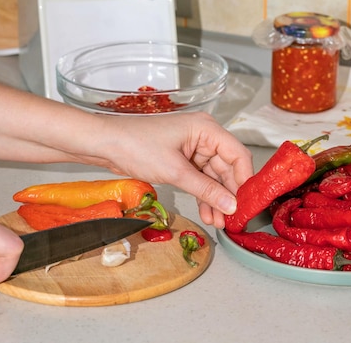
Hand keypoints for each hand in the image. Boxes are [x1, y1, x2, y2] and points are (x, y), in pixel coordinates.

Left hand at [88, 112, 253, 227]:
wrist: (105, 145)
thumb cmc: (136, 146)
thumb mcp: (175, 171)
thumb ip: (206, 189)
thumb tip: (231, 205)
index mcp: (207, 128)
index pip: (238, 154)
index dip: (244, 180)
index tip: (246, 204)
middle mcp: (204, 135)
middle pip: (227, 167)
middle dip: (228, 194)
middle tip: (232, 218)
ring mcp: (193, 147)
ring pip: (214, 176)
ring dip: (216, 198)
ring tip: (219, 222)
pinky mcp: (182, 159)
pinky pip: (200, 178)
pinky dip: (203, 195)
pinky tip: (207, 213)